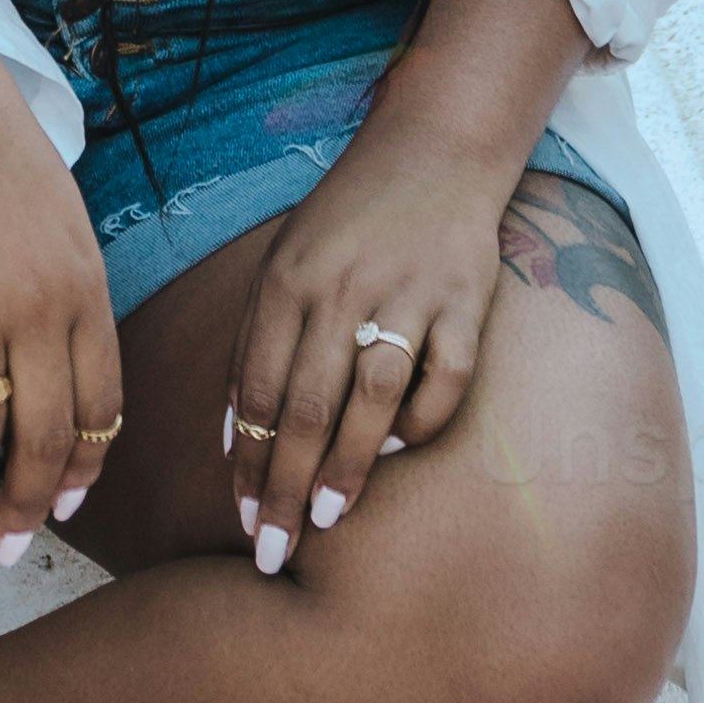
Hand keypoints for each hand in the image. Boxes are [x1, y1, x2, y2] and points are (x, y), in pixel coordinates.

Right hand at [0, 0, 124, 560]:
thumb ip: (66, 283)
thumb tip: (64, 343)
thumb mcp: (55, 210)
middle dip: (30, 502)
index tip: (65, 502)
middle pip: (48, 434)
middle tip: (12, 547)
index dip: (84, 463)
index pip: (102, 403)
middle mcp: (40, 308)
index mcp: (84, 285)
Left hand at [218, 134, 516, 571]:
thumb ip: (260, 341)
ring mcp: (408, 294)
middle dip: (284, 487)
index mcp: (288, 280)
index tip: (244, 517)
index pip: (257, 389)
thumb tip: (236, 436)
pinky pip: (445, 380)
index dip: (247, 461)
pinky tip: (398, 450)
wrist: (436, 150)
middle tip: (273, 551)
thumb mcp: (286, 263)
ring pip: (371, 398)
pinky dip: (421, 423)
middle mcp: (342, 288)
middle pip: (305, 406)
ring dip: (346, 466)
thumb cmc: (348, 220)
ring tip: (326, 519)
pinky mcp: (467, 300)